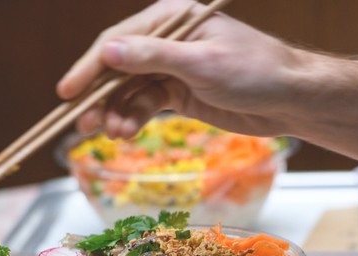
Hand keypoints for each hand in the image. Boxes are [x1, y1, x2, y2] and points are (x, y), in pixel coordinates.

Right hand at [56, 0, 300, 138]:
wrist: (289, 99)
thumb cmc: (254, 71)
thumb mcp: (202, 63)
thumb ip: (153, 57)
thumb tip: (107, 52)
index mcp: (172, 19)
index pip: (118, 41)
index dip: (90, 67)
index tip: (68, 93)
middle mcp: (167, 41)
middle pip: (119, 68)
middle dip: (100, 97)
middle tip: (81, 125)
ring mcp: (172, 69)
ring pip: (131, 91)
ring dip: (117, 113)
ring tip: (113, 135)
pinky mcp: (180, 94)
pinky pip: (147, 106)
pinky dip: (134, 120)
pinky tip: (125, 134)